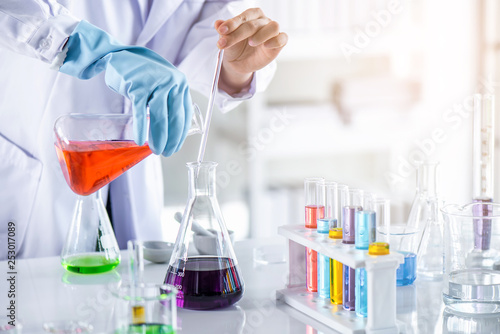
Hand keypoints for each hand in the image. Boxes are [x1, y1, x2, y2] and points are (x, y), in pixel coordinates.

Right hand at [60, 21, 192, 156]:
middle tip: (167, 153)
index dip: (181, 133)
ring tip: (156, 150)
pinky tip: (140, 140)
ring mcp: (155, 84)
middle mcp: (171, 83)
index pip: (185, 114)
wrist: (119, 56)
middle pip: (174, 118)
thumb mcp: (163, 83)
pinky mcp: (138, 87)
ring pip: (159, 117)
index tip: (176, 146)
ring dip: (158, 137)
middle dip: (171, 139)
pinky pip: (140, 113)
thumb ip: (170, 101)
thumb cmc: (143, 74)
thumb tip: (172, 130)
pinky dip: (140, 128)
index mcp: (180, 84)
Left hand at [215, 8, 287, 94]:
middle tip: (224, 43)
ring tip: (251, 43)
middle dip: (237, 34)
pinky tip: (266, 46)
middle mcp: (263, 21)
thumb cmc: (235, 47)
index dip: (232, 23)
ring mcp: (272, 31)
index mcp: (251, 15)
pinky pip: (282, 38)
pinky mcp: (279, 43)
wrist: (240, 63)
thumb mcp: (226, 40)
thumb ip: (223, 32)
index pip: (243, 17)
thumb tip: (217, 23)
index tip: (221, 31)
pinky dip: (276, 40)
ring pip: (273, 27)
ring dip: (261, 35)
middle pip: (253, 24)